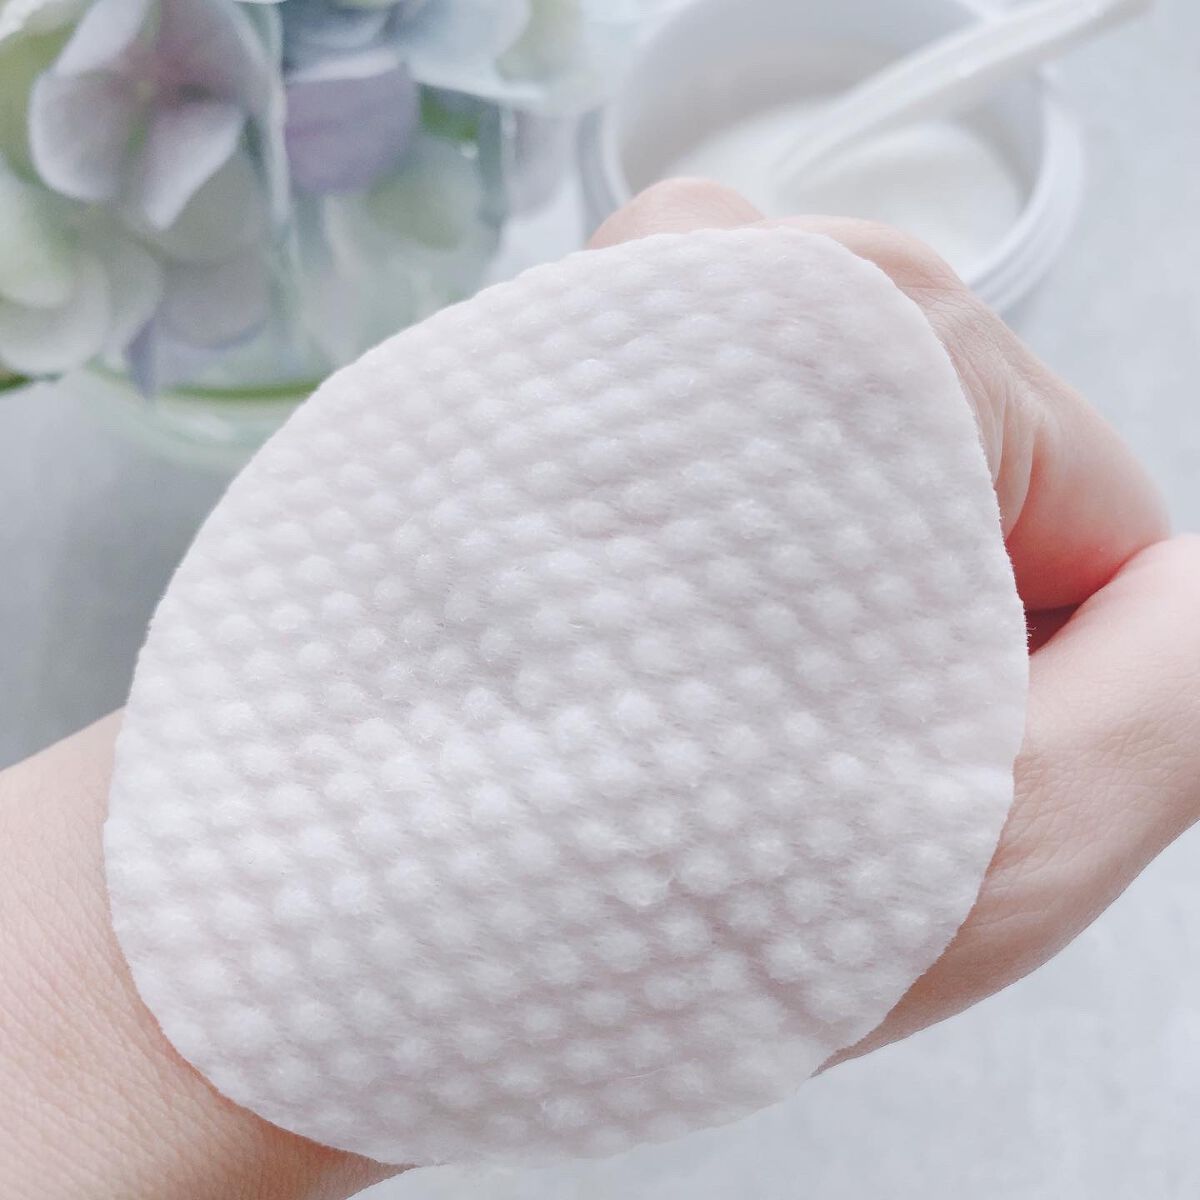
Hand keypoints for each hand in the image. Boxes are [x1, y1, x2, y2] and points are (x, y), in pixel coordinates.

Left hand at [592, 179, 1198, 1062]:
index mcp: (890, 331)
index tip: (919, 766)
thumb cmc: (636, 887)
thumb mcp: (1012, 832)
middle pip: (949, 502)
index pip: (1096, 518)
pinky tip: (629, 675)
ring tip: (692, 721)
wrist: (331, 892)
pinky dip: (695, 594)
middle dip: (906, 645)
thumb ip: (1190, 692)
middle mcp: (735, 276)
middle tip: (787, 758)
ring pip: (826, 505)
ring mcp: (618, 316)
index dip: (1037, 681)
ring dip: (794, 623)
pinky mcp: (532, 385)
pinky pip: (705, 503)